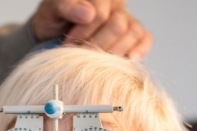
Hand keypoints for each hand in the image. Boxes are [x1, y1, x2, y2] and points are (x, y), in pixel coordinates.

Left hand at [31, 0, 152, 59]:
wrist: (55, 35)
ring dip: (114, 51)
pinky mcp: (133, 34)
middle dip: (98, 44)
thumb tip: (88, 13)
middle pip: (119, 25)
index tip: (69, 43)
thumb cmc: (54, 21)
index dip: (84, 32)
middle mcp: (115, 4)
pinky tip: (128, 58)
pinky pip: (145, 39)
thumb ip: (66, 6)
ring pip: (133, 33)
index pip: (100, 14)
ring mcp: (126, 18)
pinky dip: (139, 50)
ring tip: (97, 59)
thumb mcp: (51, 11)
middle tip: (82, 53)